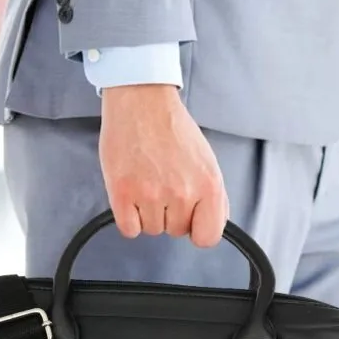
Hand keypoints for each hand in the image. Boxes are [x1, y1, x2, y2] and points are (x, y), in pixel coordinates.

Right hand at [99, 84, 228, 247]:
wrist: (141, 101)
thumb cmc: (172, 128)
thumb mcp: (207, 160)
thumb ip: (215, 196)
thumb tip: (215, 223)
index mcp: (208, 185)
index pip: (207, 238)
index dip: (197, 229)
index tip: (190, 218)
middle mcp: (182, 193)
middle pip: (176, 232)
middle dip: (170, 213)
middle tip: (163, 183)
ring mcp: (151, 195)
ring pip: (152, 230)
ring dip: (148, 213)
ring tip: (147, 181)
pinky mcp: (123, 194)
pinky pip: (129, 229)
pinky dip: (129, 217)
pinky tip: (132, 193)